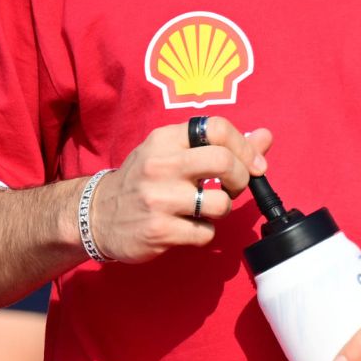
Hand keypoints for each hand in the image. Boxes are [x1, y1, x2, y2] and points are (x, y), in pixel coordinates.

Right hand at [86, 117, 271, 262]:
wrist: (96, 215)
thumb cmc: (144, 179)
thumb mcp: (174, 153)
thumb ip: (221, 145)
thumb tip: (265, 137)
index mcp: (165, 140)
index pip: (217, 128)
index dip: (244, 146)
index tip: (253, 163)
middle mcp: (161, 165)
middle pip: (225, 162)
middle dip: (242, 178)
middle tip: (234, 188)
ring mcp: (158, 199)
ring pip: (221, 204)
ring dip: (221, 210)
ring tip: (203, 209)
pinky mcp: (159, 231)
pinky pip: (205, 233)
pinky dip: (204, 232)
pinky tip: (186, 226)